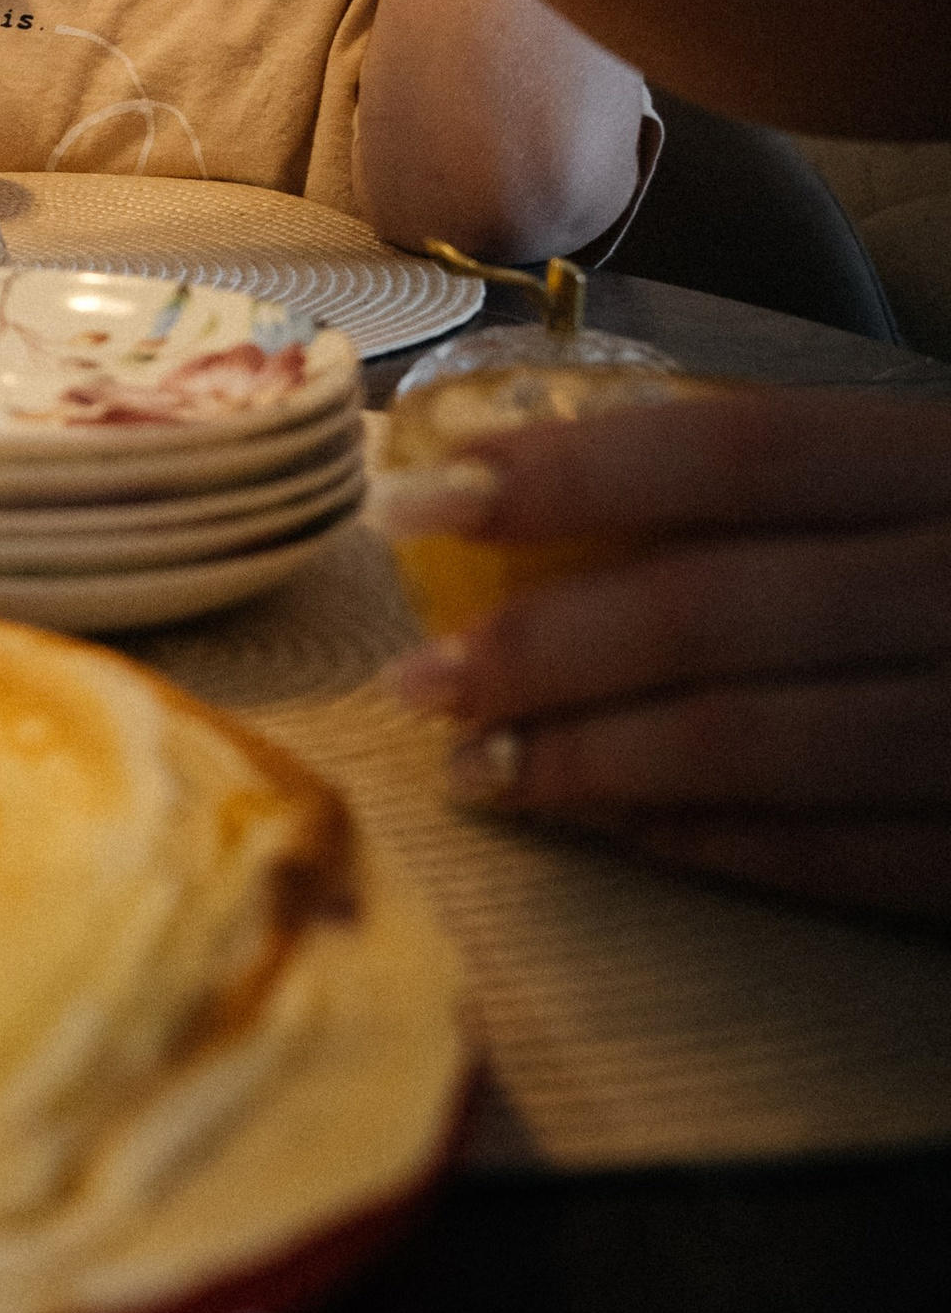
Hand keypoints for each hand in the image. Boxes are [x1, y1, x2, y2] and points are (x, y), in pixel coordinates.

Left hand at [390, 391, 950, 922]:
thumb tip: (548, 466)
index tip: (413, 501)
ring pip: (759, 747)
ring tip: (479, 767)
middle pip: (720, 611)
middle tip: (416, 680)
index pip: (732, 458)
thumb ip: (801, 474)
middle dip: (544, 651)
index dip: (563, 476)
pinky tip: (612, 827)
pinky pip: (833, 853)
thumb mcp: (941, 469)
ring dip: (594, 764)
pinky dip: (706, 842)